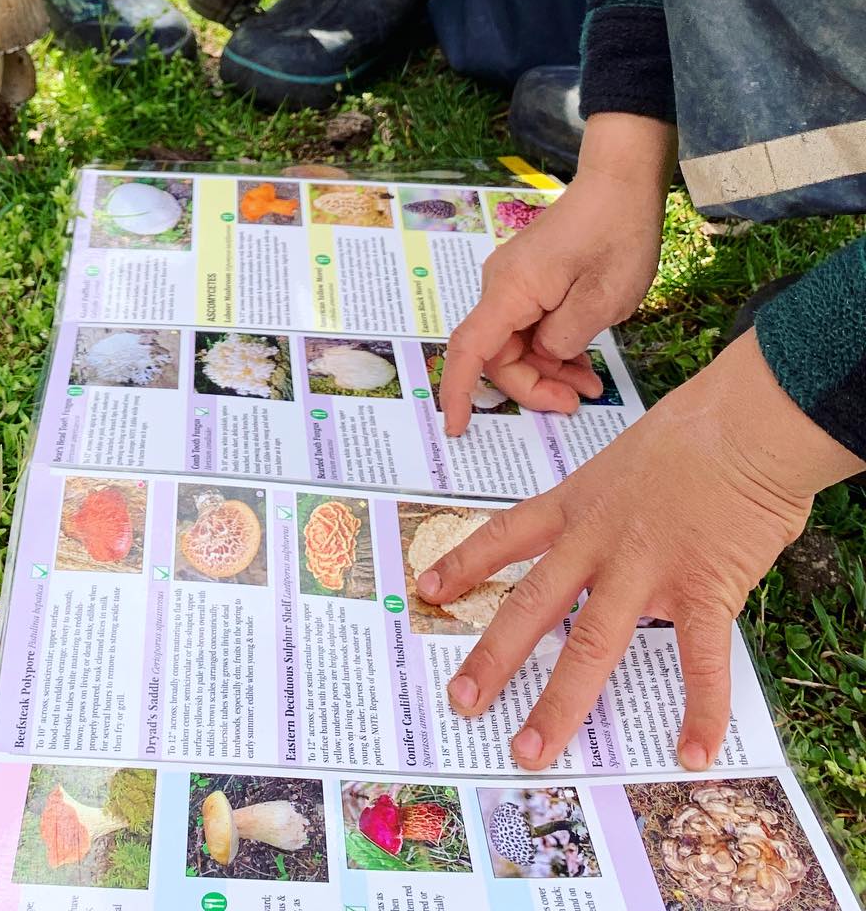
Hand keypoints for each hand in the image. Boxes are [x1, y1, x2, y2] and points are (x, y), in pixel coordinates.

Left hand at [418, 331, 861, 770]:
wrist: (747, 421)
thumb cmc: (698, 429)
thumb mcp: (629, 459)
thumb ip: (616, 506)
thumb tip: (617, 537)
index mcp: (577, 502)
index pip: (507, 534)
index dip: (465, 562)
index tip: (427, 589)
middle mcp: (598, 540)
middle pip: (532, 604)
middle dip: (492, 657)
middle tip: (460, 700)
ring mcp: (646, 568)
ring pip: (591, 644)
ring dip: (559, 703)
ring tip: (529, 751)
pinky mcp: (703, 589)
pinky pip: (698, 660)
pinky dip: (699, 710)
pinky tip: (692, 752)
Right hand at [439, 114, 674, 433]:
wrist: (620, 184)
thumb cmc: (616, 236)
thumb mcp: (602, 300)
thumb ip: (565, 339)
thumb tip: (545, 355)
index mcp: (512, 290)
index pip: (471, 349)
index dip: (458, 392)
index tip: (456, 428)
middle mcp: (502, 284)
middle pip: (497, 353)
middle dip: (533, 385)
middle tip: (580, 401)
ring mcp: (515, 280)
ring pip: (516, 342)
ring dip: (548, 369)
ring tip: (591, 384)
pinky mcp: (530, 278)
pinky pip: (530, 325)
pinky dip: (553, 348)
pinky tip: (584, 360)